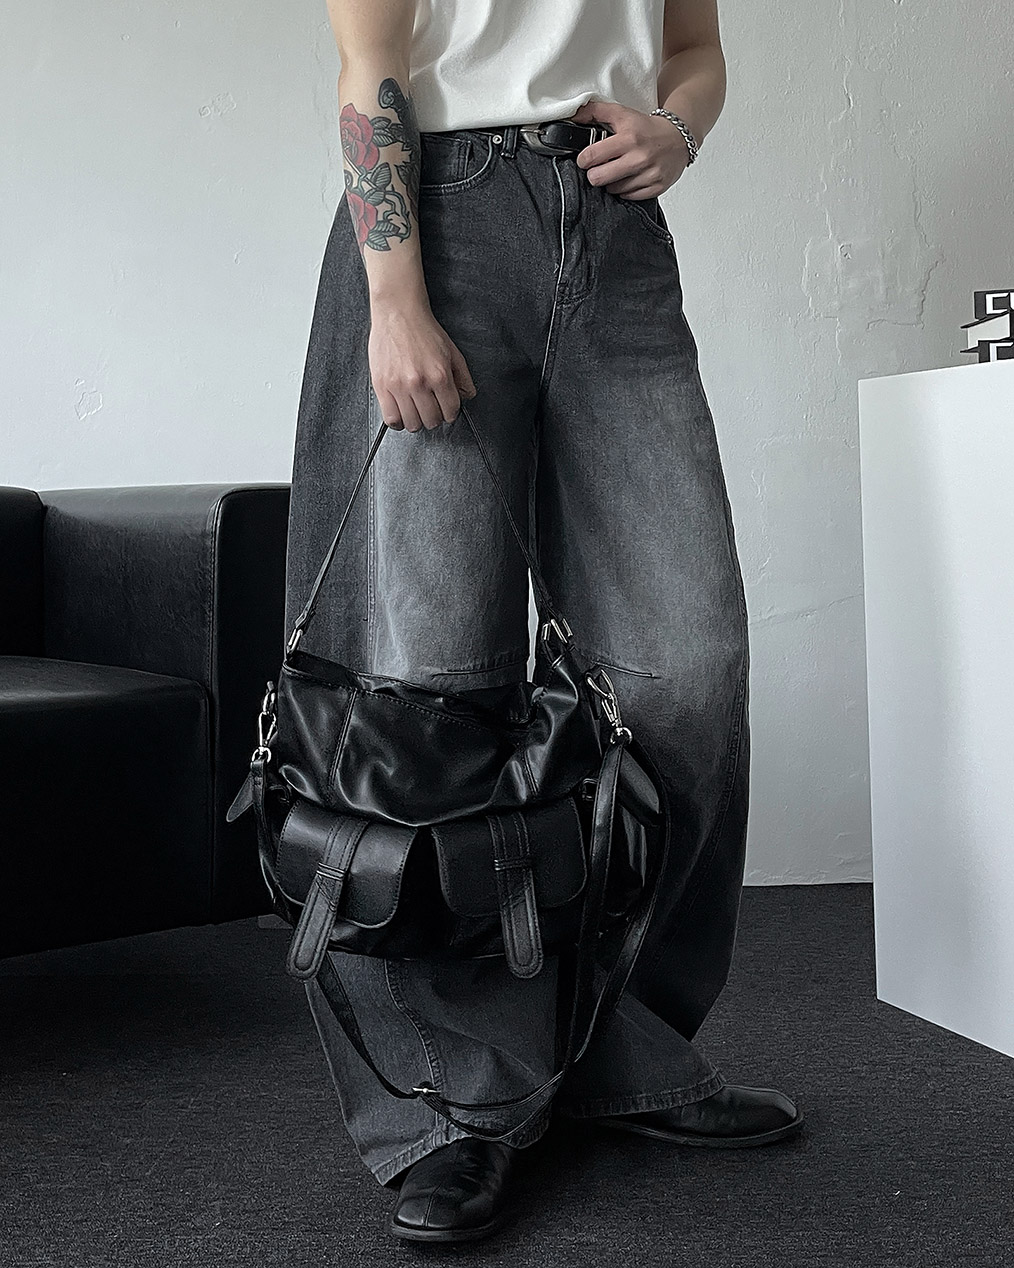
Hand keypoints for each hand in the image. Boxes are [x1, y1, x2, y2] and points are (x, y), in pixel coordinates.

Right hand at [368, 299, 476, 431]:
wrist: (398, 314)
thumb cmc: (424, 331)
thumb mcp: (453, 352)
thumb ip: (463, 377)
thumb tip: (467, 396)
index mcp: (439, 375)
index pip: (450, 412)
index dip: (450, 412)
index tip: (445, 408)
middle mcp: (419, 383)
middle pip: (431, 421)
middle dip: (434, 417)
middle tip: (431, 408)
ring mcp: (399, 386)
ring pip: (412, 424)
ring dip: (416, 421)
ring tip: (416, 410)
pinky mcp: (381, 386)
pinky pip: (391, 419)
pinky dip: (398, 421)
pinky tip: (402, 411)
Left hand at [570, 99, 689, 199]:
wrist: (679, 137)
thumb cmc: (647, 128)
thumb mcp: (622, 114)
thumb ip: (596, 111)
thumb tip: (574, 114)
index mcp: (629, 138)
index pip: (592, 157)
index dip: (584, 159)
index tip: (586, 159)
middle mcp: (639, 157)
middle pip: (598, 178)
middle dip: (595, 174)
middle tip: (600, 167)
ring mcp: (649, 174)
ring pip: (613, 190)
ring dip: (611, 182)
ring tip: (618, 171)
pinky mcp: (656, 187)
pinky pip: (629, 197)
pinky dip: (626, 190)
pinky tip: (629, 178)